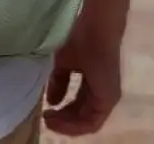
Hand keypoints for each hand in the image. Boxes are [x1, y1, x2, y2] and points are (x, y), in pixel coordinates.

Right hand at [43, 12, 122, 136]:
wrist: (97, 28)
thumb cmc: (81, 39)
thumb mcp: (64, 63)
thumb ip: (59, 81)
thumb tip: (52, 100)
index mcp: (95, 86)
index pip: (79, 107)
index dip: (62, 112)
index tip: (45, 112)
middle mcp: (103, 95)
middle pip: (82, 117)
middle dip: (63, 120)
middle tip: (45, 120)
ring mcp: (107, 98)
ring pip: (87, 121)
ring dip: (67, 125)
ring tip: (49, 121)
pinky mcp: (108, 99)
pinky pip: (92, 121)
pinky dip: (75, 124)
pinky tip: (59, 119)